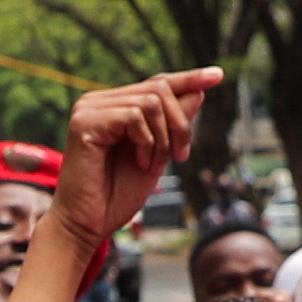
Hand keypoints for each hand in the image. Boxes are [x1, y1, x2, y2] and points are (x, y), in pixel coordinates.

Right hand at [47, 68, 219, 244]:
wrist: (88, 225)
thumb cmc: (116, 195)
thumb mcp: (158, 154)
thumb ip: (173, 124)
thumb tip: (198, 92)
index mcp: (114, 107)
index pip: (157, 83)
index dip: (189, 79)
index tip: (218, 76)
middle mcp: (99, 101)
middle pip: (159, 88)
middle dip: (180, 124)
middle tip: (179, 158)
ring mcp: (89, 108)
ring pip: (151, 102)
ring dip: (163, 139)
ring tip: (152, 165)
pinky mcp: (84, 121)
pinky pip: (135, 116)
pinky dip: (147, 142)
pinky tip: (140, 163)